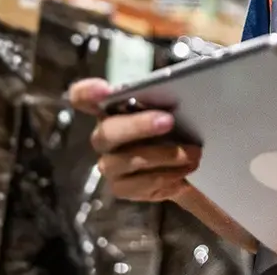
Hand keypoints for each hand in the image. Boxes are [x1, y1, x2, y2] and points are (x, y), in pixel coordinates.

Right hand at [69, 78, 201, 201]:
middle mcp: (104, 136)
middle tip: (169, 121)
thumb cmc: (177, 125)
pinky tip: (184, 176)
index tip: (105, 90)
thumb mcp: (173, 108)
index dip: (87, 92)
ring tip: (193, 154)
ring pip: (125, 161)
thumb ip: (165, 98)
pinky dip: (166, 179)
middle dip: (138, 126)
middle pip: (107, 132)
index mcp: (111, 108)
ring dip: (164, 156)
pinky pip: (139, 185)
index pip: (82, 97)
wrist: (188, 161)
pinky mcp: (121, 187)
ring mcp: (110, 164)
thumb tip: (178, 89)